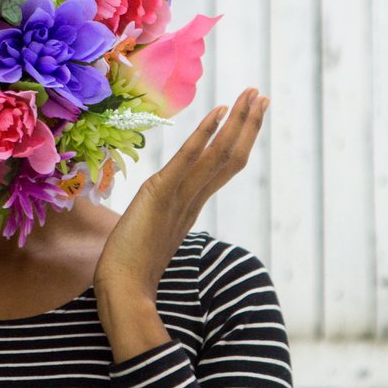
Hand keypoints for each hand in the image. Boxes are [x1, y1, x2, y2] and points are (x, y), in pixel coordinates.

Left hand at [93, 87, 269, 300]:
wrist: (125, 294)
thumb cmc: (131, 273)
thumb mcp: (150, 239)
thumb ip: (160, 224)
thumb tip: (159, 220)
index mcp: (191, 208)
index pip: (222, 169)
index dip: (238, 142)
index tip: (249, 117)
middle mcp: (193, 200)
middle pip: (231, 157)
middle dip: (247, 125)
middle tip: (262, 96)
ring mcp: (181, 197)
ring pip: (219, 154)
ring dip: (237, 121)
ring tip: (251, 93)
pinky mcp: (162, 194)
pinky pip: (189, 160)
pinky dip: (205, 134)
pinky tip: (219, 111)